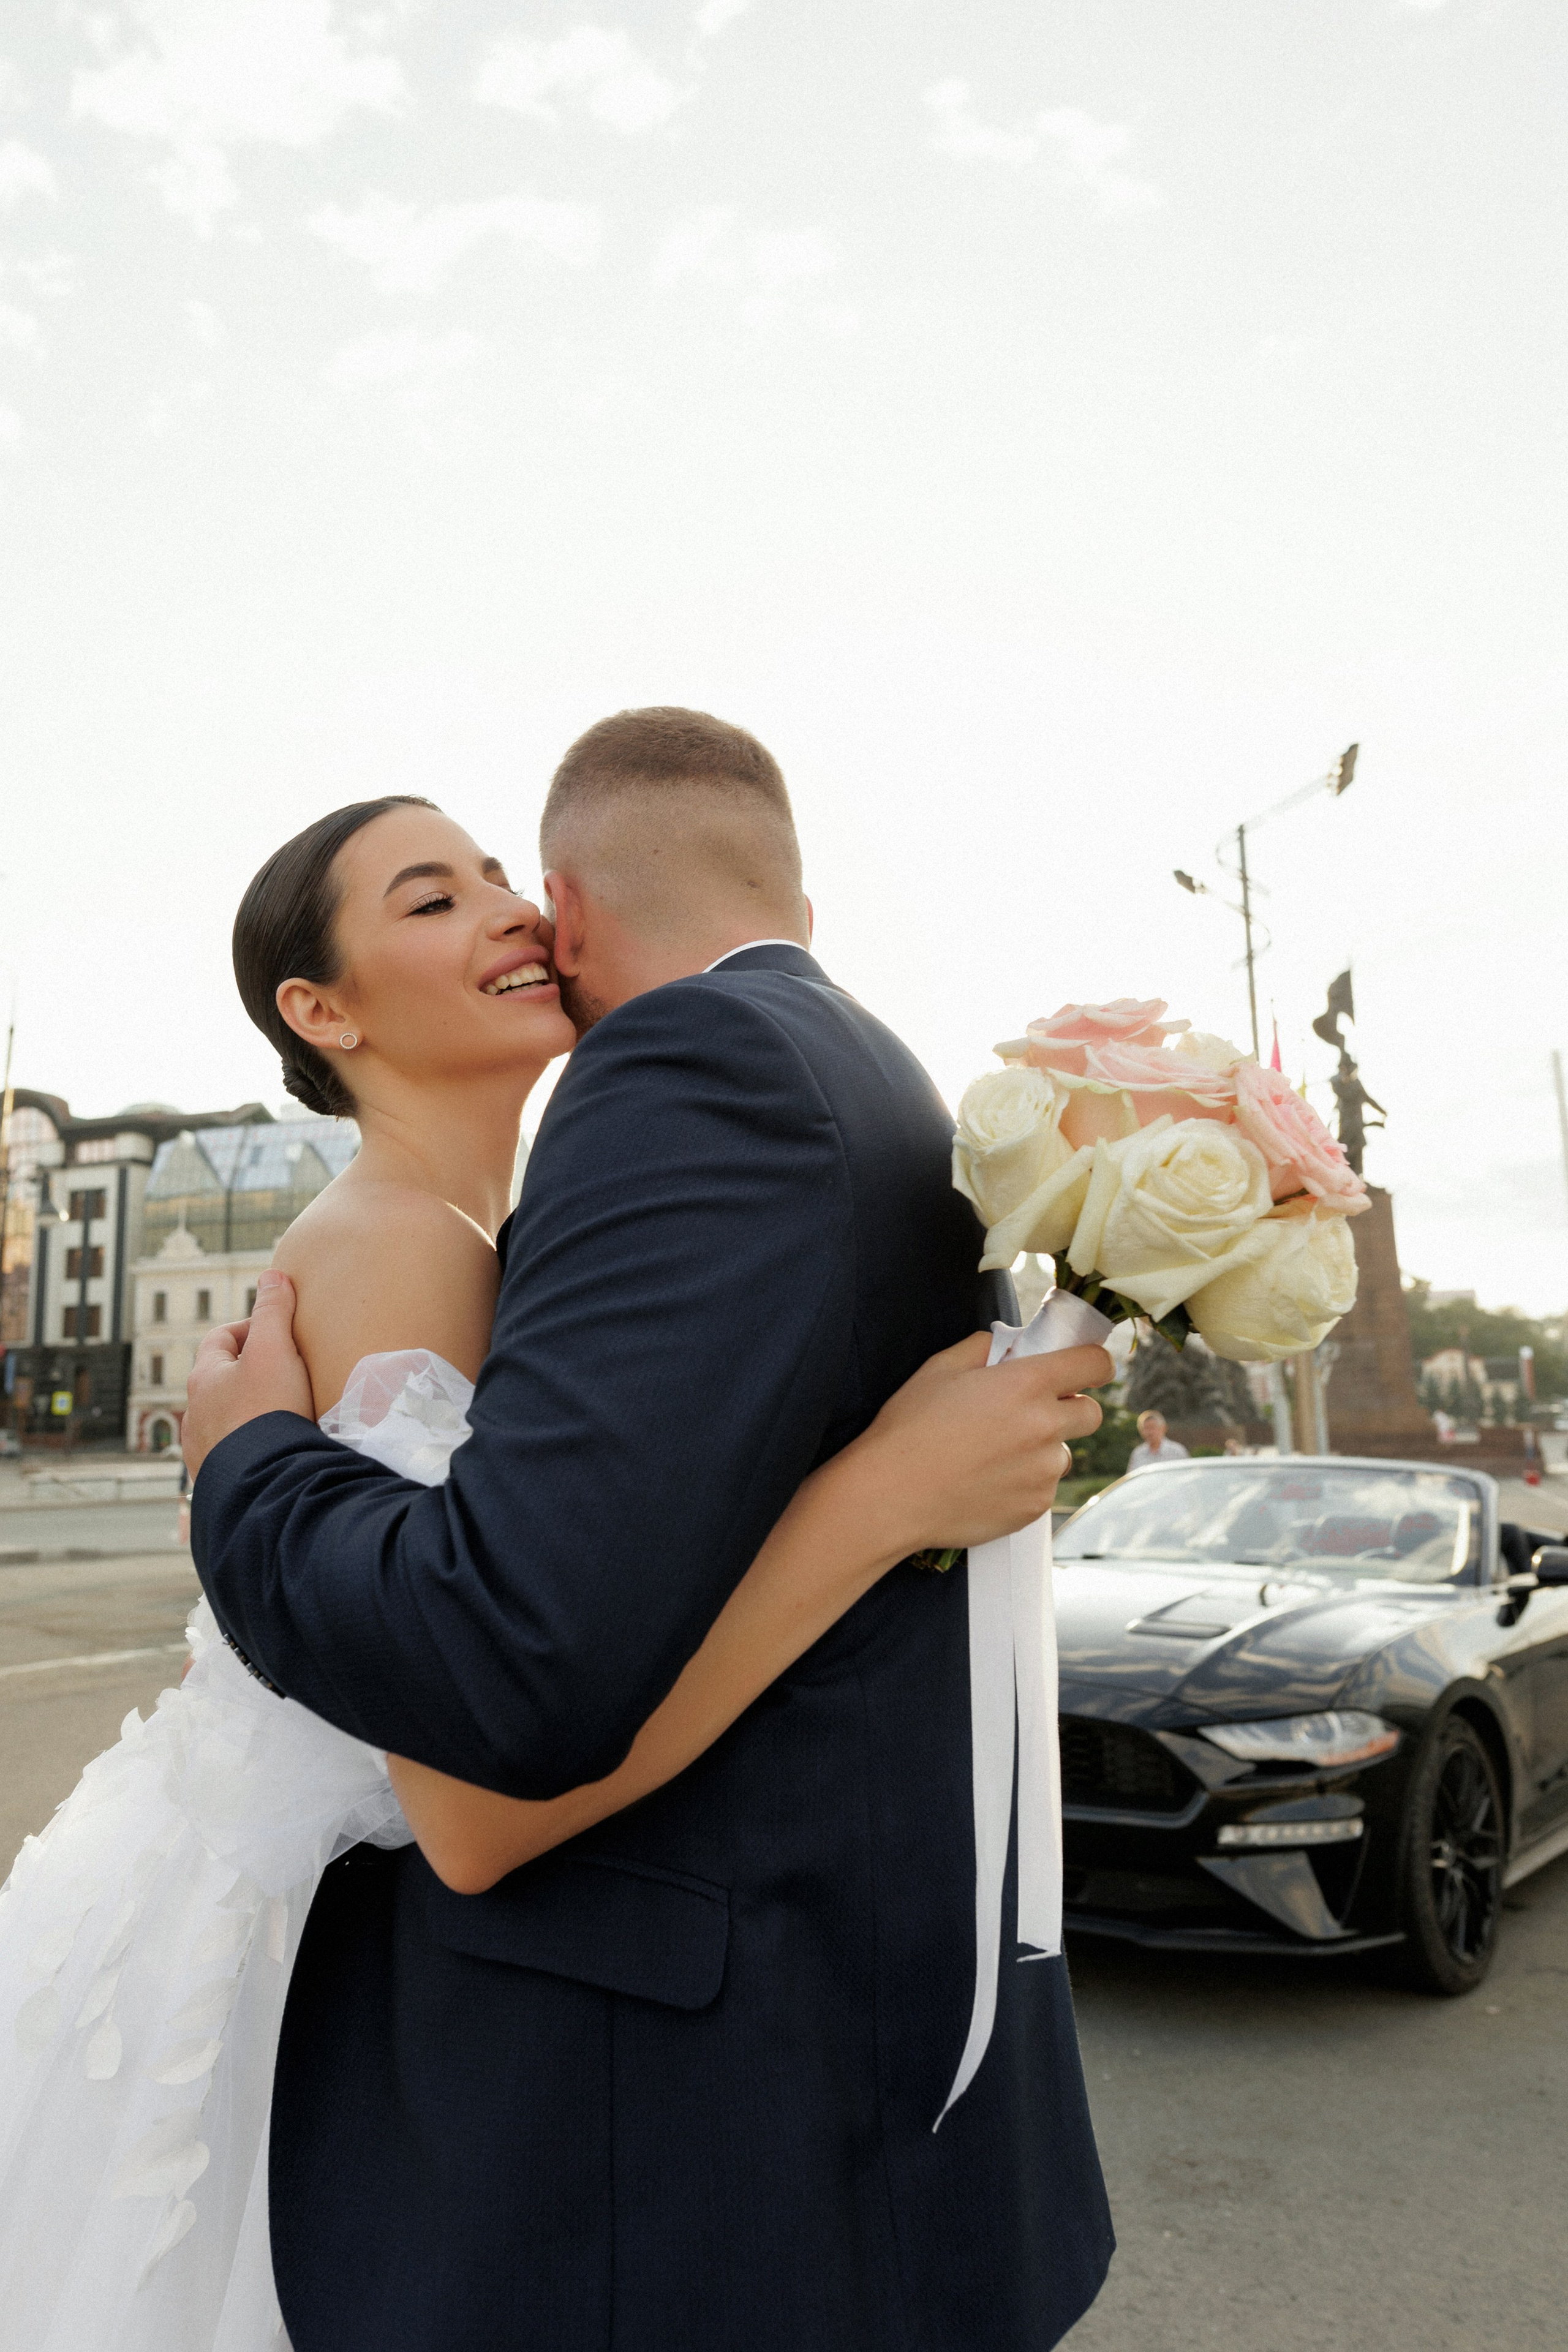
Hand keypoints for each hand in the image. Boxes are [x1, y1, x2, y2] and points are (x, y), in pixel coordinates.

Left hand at [181, 1270, 314, 1480]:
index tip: (279, 1331)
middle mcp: (195, 1412)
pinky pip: (231, 1453)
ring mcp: (202, 1448)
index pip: (220, 1338)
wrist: (264, 1482)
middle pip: (220, 1380)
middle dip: (250, 1372)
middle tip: (286, 1372)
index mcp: (204, 1377)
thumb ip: (274, 1311)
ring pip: (223, 1419)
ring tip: (280, 1414)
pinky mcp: (218, 1478)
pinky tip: (271, 1450)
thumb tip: (272, 1277)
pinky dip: (248, 1445)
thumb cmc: (267, 1411)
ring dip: (246, 1412)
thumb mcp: (275, 1350)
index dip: (250, 1327)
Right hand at [866, 1332, 1111, 1554]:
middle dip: (1070, 1408)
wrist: (891, 1495)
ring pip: (1063, 1453)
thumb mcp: (940, 1368)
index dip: (1093, 1363)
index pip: (1095, 1364)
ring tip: (993, 1455)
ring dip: (1041, 1450)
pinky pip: (1043, 1487)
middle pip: (1092, 1413)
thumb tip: (1003, 1347)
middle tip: (1030, 1413)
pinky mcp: (1034, 1506)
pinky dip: (1024, 1482)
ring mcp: (1043, 1471)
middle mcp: (1045, 1426)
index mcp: (1027, 1383)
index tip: (1083, 1369)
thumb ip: (983, 1348)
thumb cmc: (910, 1428)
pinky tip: (986, 1480)